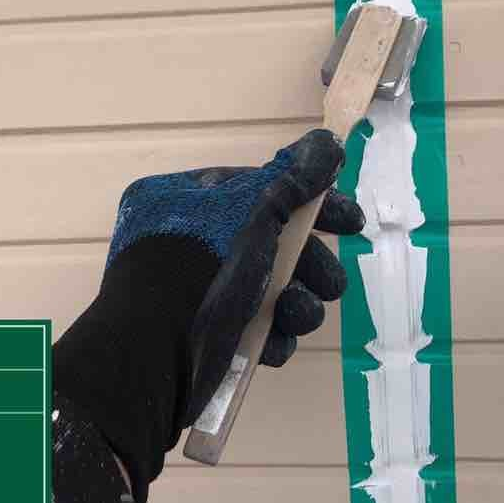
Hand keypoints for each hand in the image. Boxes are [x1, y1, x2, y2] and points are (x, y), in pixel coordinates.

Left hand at [53, 130, 362, 502]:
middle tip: (330, 284)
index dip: (311, 202)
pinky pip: (255, 330)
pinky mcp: (205, 338)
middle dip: (311, 265)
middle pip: (272, 244)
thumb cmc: (199, 271)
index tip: (351, 222)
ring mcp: (196, 292)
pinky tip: (272, 343)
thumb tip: (328, 144)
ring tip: (298, 315)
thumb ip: (295, 178)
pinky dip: (271, 336)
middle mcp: (188, 243)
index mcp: (185, 202)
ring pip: (270, 290)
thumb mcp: (253, 212)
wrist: (152, 359)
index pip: (261, 189)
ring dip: (297, 304)